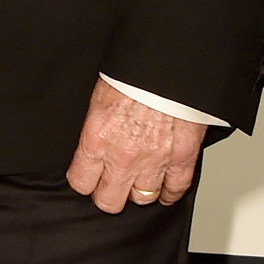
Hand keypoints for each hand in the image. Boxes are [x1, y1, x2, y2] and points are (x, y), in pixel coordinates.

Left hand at [66, 79, 202, 212]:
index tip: (89, 177)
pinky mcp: (182, 158)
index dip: (85, 181)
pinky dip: (170, 192)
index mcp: (97, 139)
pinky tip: (164, 189)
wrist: (169, 63)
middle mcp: (123, 156)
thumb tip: (93, 147)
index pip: (81, 183)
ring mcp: (154, 161)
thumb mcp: (99, 100)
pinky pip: (175, 190)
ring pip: (142, 198)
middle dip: (109, 193)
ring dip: (140, 190)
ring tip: (139, 181)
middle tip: (112, 184)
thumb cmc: (134, 73)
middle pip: (109, 200)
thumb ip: (95, 130)